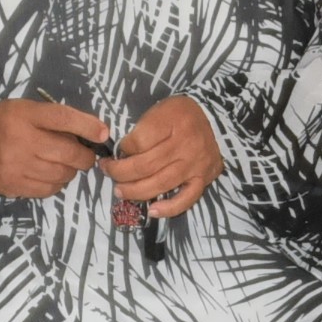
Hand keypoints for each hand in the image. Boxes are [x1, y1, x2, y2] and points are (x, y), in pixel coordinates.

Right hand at [0, 98, 110, 200]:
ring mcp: (16, 165)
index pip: (63, 118)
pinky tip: (50, 176)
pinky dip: (56, 184)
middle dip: (84, 157)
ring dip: (70, 171)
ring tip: (64, 166)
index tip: (104, 134)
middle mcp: (21, 139)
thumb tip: (86, 134)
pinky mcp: (13, 185)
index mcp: (23, 114)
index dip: (87, 126)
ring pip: (62, 174)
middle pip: (68, 152)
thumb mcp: (21, 109)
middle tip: (85, 156)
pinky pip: (48, 189)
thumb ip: (49, 119)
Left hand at [104, 96, 221, 222]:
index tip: (116, 151)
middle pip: (146, 165)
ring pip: (160, 183)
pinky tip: (152, 210)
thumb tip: (121, 155)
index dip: (122, 149)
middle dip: (120, 172)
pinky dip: (169, 208)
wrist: (213, 120)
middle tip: (108, 172)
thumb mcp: (158, 110)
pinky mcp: (203, 179)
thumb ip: (141, 130)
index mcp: (171, 121)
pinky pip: (186, 199)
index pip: (139, 141)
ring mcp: (195, 164)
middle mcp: (185, 144)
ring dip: (135, 191)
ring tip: (120, 191)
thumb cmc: (178, 115)